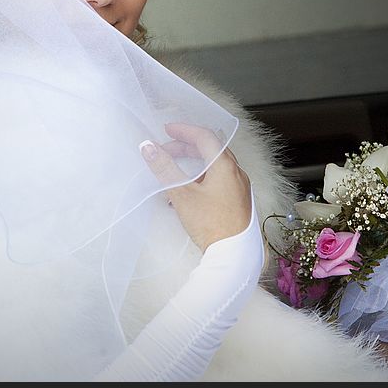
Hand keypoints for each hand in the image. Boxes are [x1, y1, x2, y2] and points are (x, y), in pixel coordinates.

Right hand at [140, 122, 251, 251]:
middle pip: (210, 150)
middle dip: (186, 147)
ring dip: (192, 164)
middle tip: (165, 150)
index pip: (205, 137)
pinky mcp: (237, 201)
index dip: (184, 130)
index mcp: (226, 166)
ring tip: (172, 173)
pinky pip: (218, 180)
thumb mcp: (182, 195)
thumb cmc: (211, 224)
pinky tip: (185, 193)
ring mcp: (239, 188)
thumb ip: (164, 169)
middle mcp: (236, 173)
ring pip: (214, 166)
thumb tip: (148, 147)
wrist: (233, 256)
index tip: (167, 130)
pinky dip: (200, 178)